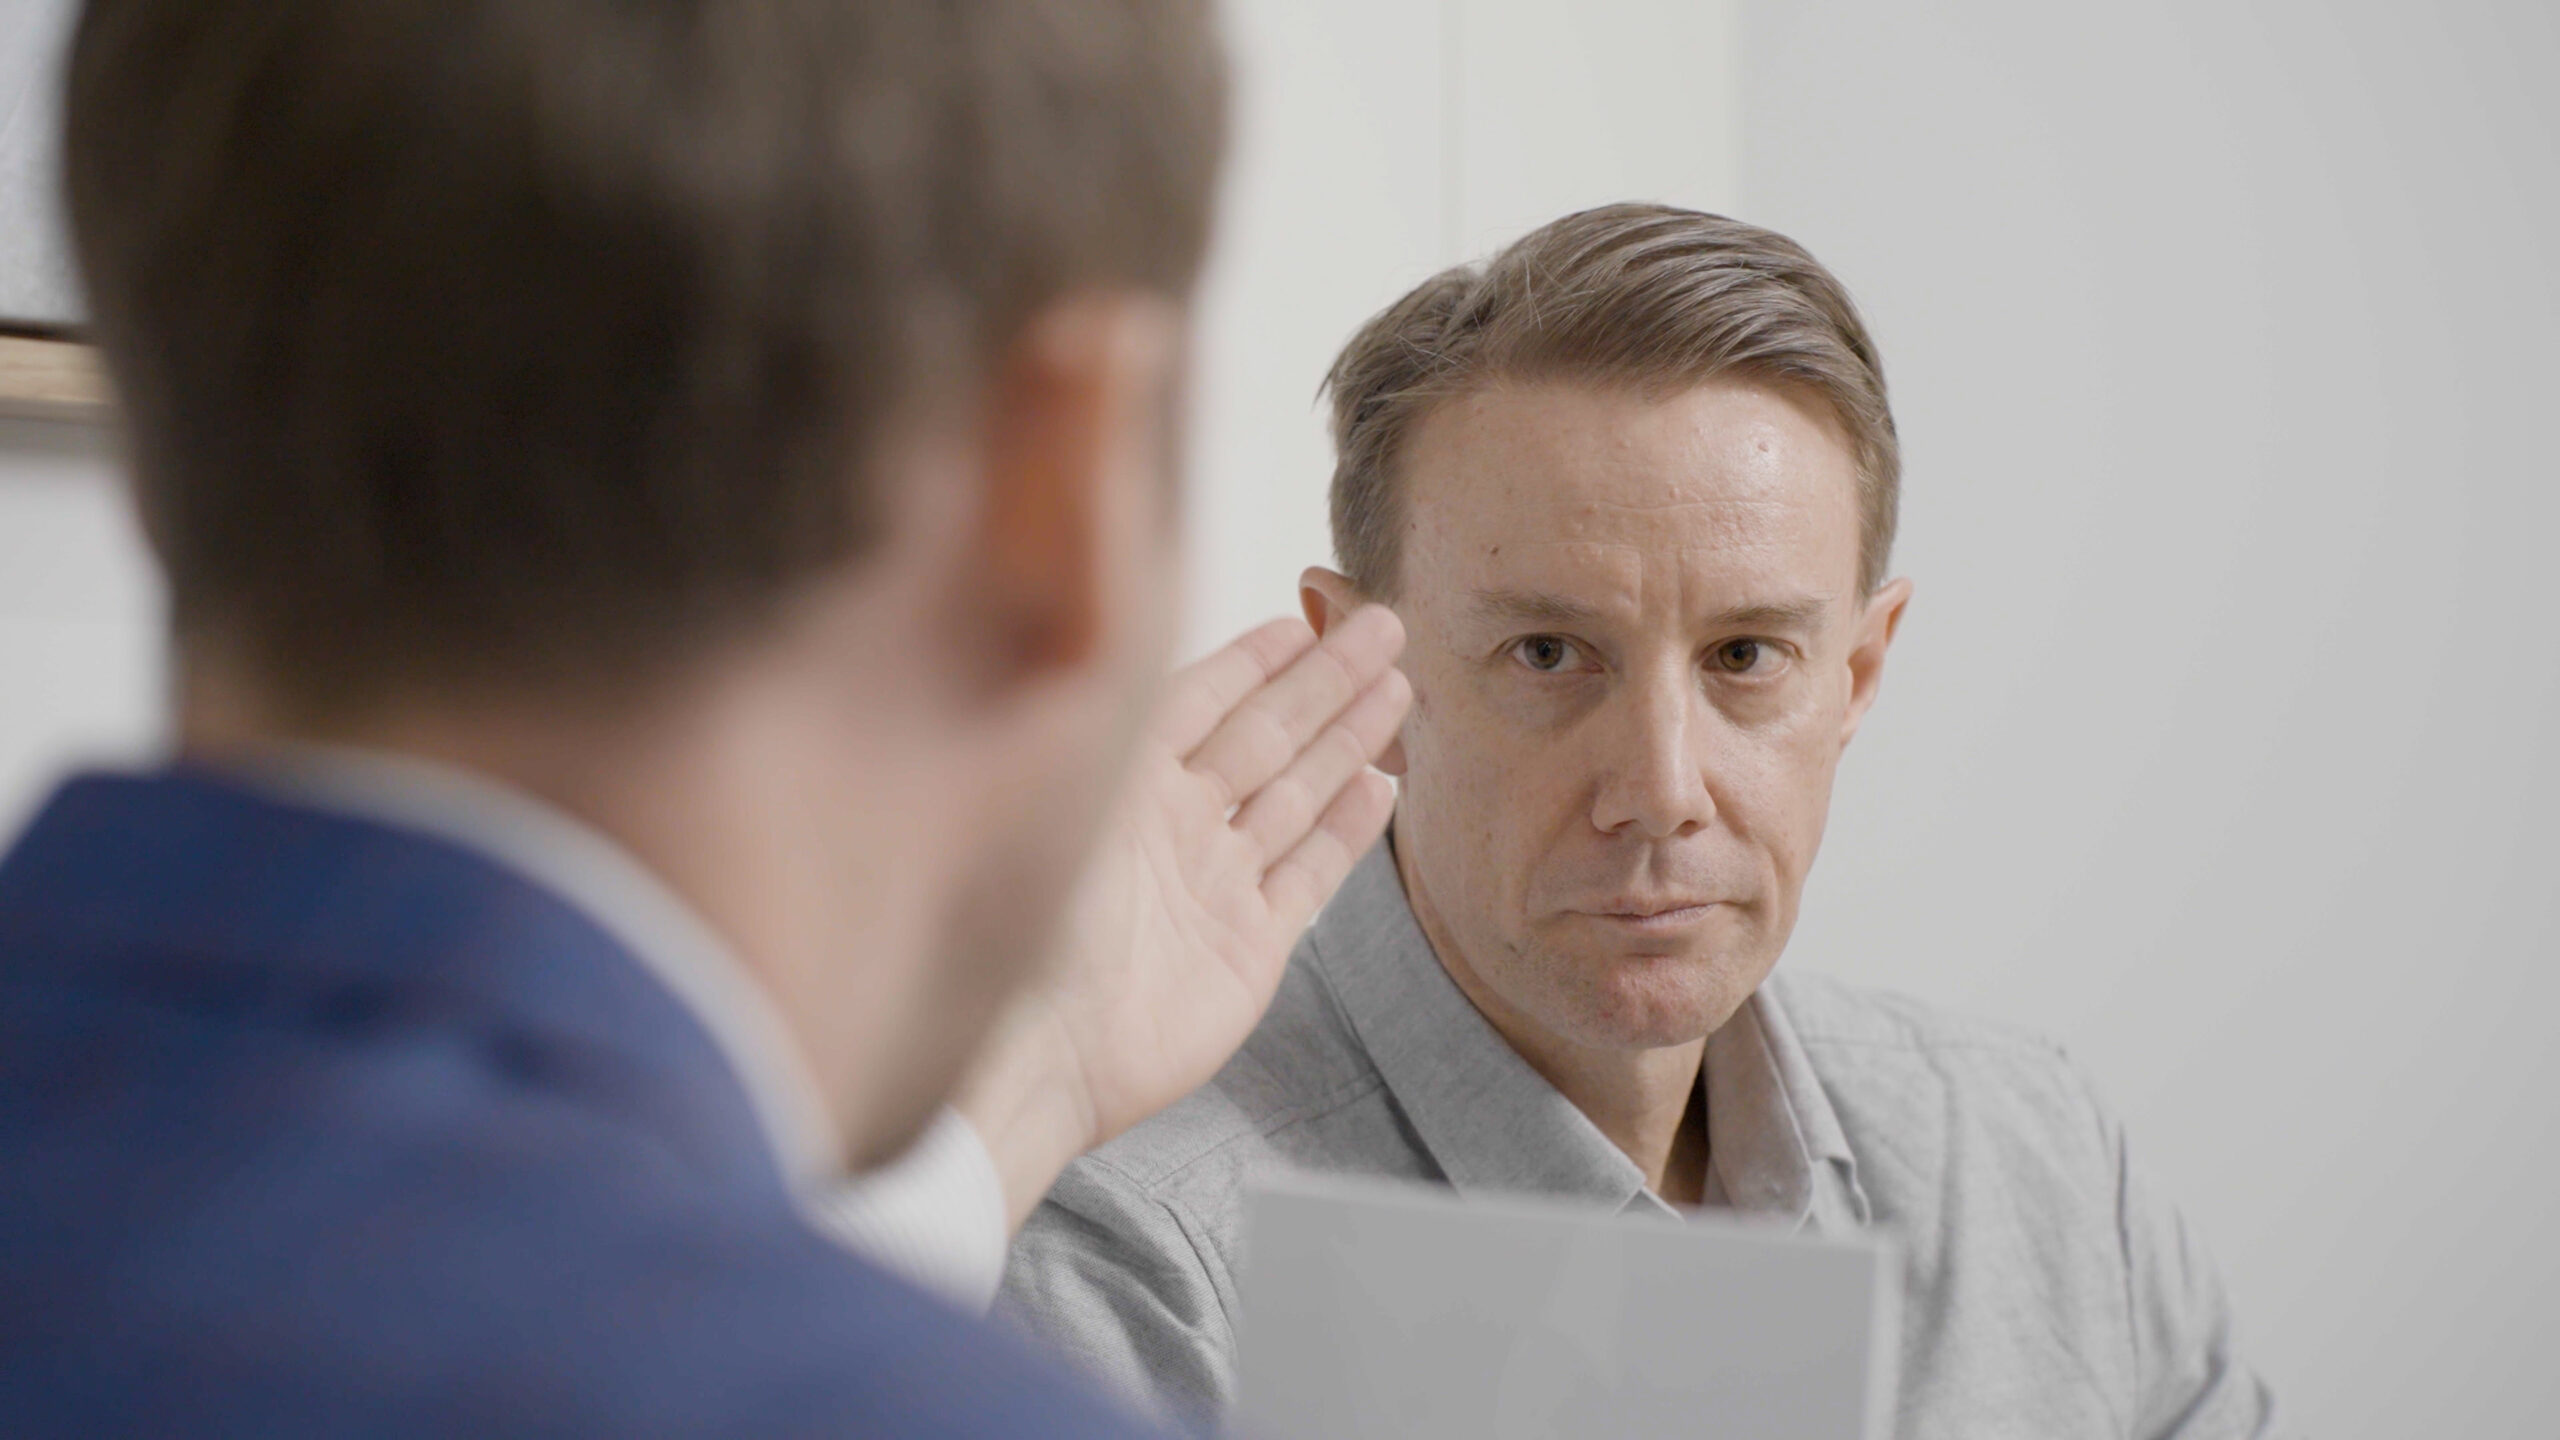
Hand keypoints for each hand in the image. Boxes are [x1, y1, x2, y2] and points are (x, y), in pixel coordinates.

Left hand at [956, 607, 1409, 1227]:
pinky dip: (1348, 832)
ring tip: (1397, 689)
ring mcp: (1213, 887)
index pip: (1200, 699)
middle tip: (1384, 630)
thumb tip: (1119, 619)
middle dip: (1325, 681)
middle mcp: (1172, 827)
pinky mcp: (1248, 948)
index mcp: (1122, 783)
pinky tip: (1380, 788)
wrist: (1041, 1053)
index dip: (1253, 659)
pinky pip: (1310, 875)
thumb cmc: (1033, 923)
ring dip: (1346, 741)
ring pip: (1296, 795)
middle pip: (1265, 736)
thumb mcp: (1067, 795)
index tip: (1302, 617)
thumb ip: (1114, 716)